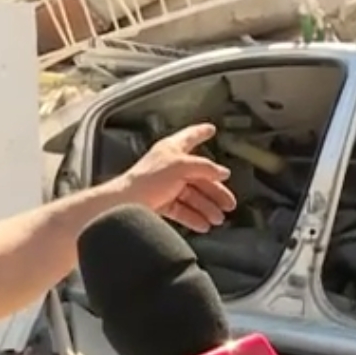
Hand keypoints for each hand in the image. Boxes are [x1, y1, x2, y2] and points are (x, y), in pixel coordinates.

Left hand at [118, 123, 235, 232]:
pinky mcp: (162, 203)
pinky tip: (204, 225)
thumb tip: (222, 171)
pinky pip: (183, 210)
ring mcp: (166, 186)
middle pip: (199, 176)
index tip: (211, 129)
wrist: (126, 203)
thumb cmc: (147, 178)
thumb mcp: (180, 166)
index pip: (190, 137)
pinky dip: (194, 218)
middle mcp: (169, 166)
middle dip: (215, 191)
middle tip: (229, 202)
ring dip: (207, 208)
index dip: (201, 132)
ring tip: (218, 218)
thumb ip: (204, 167)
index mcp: (171, 150)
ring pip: (193, 196)